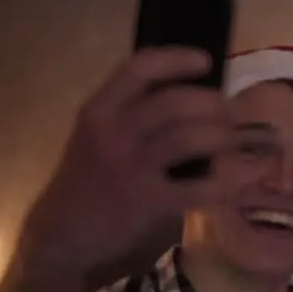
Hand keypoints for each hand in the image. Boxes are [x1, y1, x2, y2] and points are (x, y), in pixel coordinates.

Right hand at [26, 48, 228, 271]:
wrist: (60, 232)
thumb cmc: (87, 178)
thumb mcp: (97, 135)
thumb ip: (132, 112)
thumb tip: (192, 92)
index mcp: (99, 111)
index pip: (139, 68)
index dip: (176, 59)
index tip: (205, 61)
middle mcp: (113, 133)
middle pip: (175, 102)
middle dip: (213, 103)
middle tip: (230, 112)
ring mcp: (129, 167)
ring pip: (190, 137)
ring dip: (222, 136)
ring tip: (232, 140)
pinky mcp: (146, 201)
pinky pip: (197, 188)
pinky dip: (222, 184)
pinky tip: (230, 183)